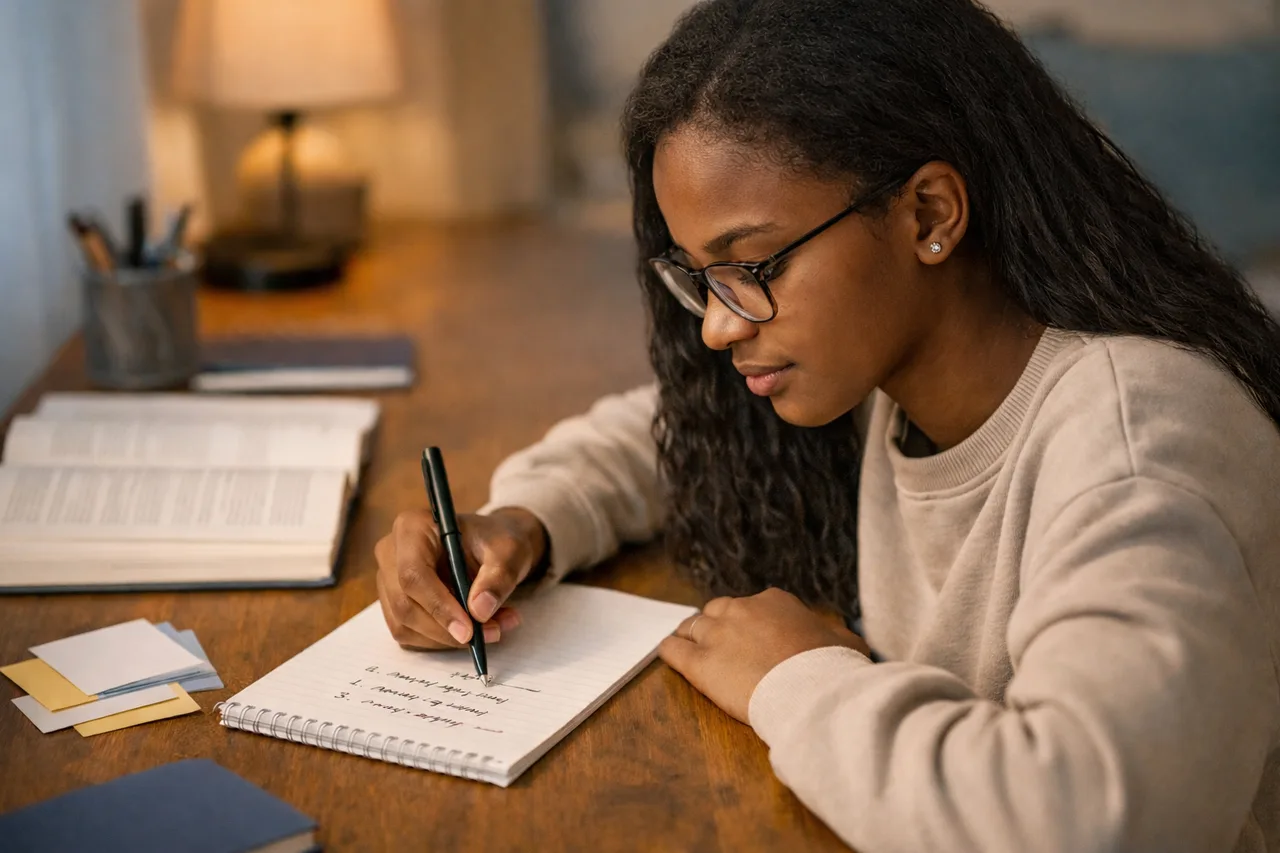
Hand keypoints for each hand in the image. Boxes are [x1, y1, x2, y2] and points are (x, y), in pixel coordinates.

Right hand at [375, 506, 547, 649]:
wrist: (490, 546)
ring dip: (449, 638)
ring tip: (493, 627)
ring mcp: (388, 579)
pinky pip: (410, 634)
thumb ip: (498, 578)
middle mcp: (391, 552)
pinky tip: (475, 629)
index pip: (413, 574)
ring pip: (406, 625)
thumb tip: (480, 611)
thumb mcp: (509, 551)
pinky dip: (444, 640)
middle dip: (448, 629)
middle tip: (492, 633)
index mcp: (413, 527)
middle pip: (405, 604)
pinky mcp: (394, 603)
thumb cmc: (496, 541)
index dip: (438, 606)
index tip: (468, 630)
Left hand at [659, 588, 869, 723]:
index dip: (750, 623)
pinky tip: (668, 653)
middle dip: (717, 626)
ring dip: (690, 635)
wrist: (812, 692)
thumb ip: (835, 635)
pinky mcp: (699, 663)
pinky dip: (669, 650)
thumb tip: (843, 641)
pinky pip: (673, 649)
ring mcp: (717, 634)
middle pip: (718, 611)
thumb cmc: (832, 668)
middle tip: (719, 643)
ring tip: (686, 644)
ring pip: (692, 626)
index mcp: (774, 601)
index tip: (753, 638)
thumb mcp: (845, 642)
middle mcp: (741, 610)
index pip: (752, 606)